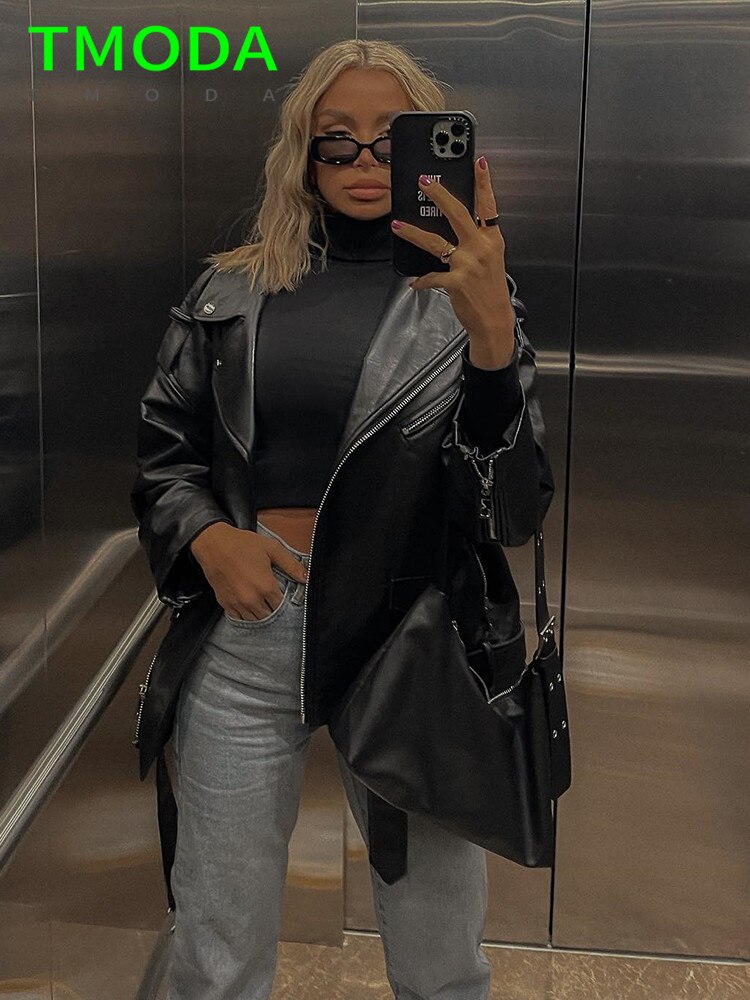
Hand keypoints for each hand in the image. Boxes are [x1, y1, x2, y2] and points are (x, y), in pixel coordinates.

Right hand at [190, 522, 307, 620]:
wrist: (213, 544)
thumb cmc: (243, 544)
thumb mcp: (271, 549)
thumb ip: (291, 565)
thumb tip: (306, 578)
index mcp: (266, 586)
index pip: (281, 606)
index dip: (285, 603)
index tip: (284, 596)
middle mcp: (252, 599)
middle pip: (269, 616)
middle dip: (273, 610)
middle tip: (273, 599)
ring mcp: (237, 604)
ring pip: (255, 620)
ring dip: (260, 614)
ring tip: (262, 603)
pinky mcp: (225, 604)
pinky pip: (239, 619)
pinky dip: (246, 615)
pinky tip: (249, 606)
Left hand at [390, 156, 515, 364]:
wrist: (494, 319)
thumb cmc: (490, 290)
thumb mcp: (491, 259)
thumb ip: (476, 240)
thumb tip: (455, 226)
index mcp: (492, 239)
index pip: (488, 206)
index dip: (484, 183)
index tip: (479, 162)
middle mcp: (480, 248)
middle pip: (457, 213)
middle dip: (439, 194)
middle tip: (424, 181)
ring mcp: (468, 264)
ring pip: (435, 241)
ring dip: (414, 233)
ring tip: (398, 225)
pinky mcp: (455, 281)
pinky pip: (431, 276)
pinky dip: (422, 280)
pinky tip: (414, 282)